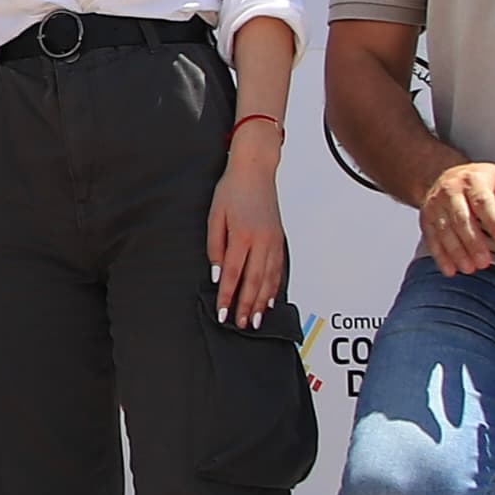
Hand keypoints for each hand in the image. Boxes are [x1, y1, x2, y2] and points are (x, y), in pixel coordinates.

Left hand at [206, 151, 288, 322]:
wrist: (255, 170)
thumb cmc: (232, 189)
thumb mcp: (214, 216)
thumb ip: (215, 247)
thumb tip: (216, 273)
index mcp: (242, 235)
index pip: (233, 274)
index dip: (227, 296)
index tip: (222, 313)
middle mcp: (261, 240)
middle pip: (254, 281)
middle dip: (246, 305)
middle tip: (241, 324)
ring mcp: (273, 241)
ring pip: (269, 279)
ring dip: (262, 302)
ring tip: (256, 320)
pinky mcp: (279, 239)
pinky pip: (278, 269)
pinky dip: (274, 287)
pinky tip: (269, 299)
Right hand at [413, 159, 494, 276]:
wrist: (443, 175)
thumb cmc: (478, 181)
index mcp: (472, 181)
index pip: (483, 202)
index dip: (493, 221)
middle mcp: (450, 192)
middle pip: (461, 219)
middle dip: (473, 242)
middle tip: (485, 262)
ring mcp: (435, 206)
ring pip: (445, 231)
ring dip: (457, 252)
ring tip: (470, 269)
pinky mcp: (425, 219)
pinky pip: (431, 238)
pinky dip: (440, 256)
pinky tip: (450, 270)